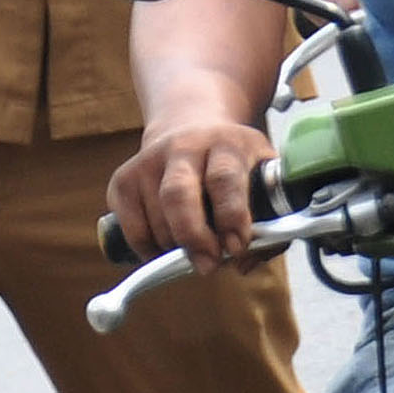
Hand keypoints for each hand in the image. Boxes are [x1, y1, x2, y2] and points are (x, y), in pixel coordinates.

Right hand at [109, 101, 278, 272]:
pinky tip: (168, 246)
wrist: (191, 127)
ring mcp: (149, 161)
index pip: (224, 178)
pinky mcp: (123, 179)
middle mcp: (184, 146)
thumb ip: (269, 222)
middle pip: (178, 194)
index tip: (236, 248)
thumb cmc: (235, 166)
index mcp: (227, 144)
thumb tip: (244, 263)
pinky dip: (149, 250)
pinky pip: (132, 230)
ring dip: (176, 248)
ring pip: (156, 219)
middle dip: (193, 237)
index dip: (230, 217)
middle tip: (207, 265)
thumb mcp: (263, 178)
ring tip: (195, 249)